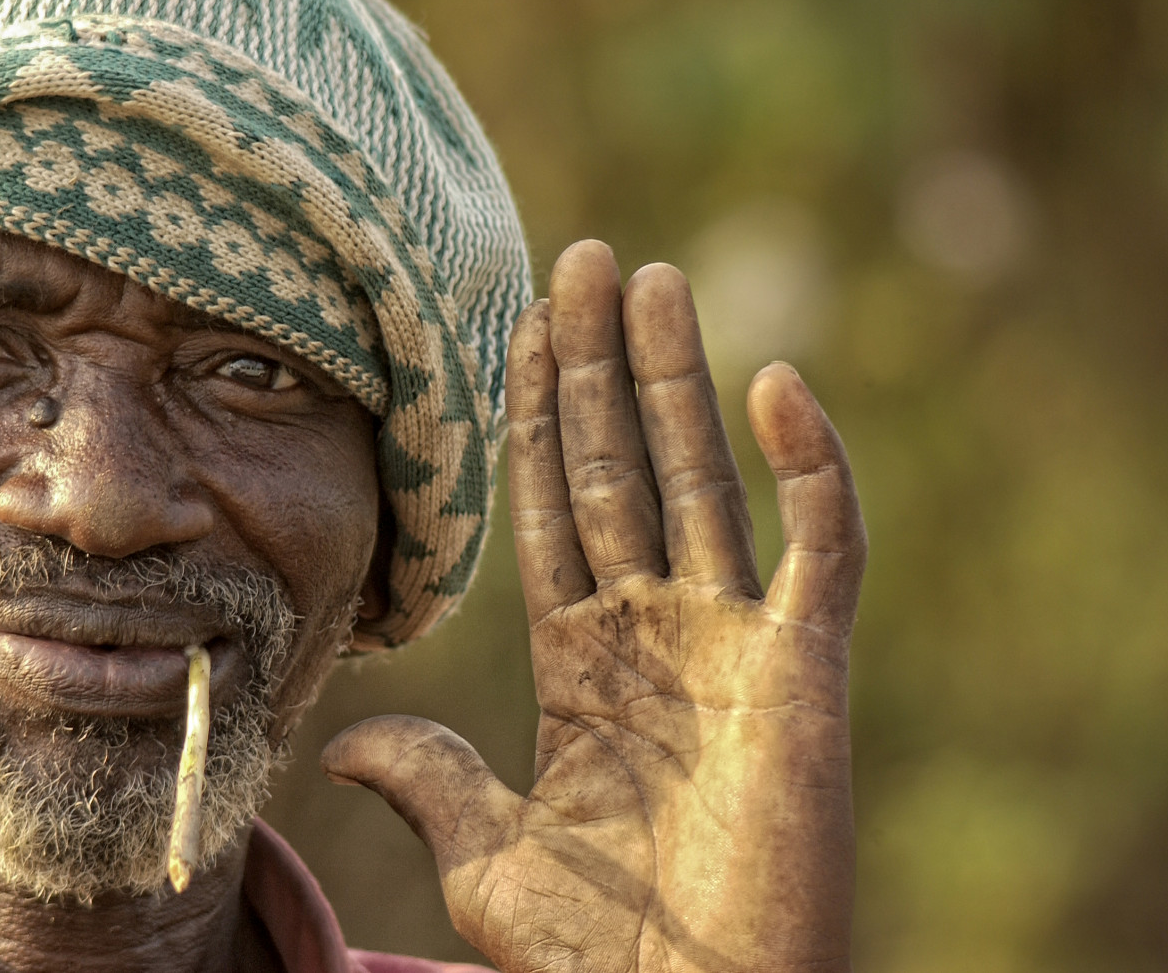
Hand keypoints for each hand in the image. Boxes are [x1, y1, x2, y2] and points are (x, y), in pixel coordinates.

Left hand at [323, 240, 865, 972]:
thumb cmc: (600, 950)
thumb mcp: (486, 855)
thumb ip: (427, 779)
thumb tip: (349, 740)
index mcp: (584, 665)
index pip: (552, 510)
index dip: (536, 423)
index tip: (515, 336)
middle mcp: (658, 634)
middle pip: (622, 469)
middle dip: (598, 368)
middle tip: (580, 263)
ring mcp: (734, 643)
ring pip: (704, 478)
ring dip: (681, 378)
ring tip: (652, 280)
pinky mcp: (805, 669)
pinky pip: (818, 546)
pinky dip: (811, 466)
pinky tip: (776, 384)